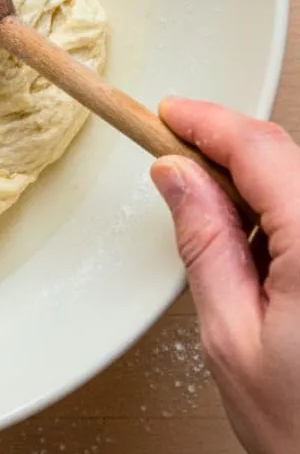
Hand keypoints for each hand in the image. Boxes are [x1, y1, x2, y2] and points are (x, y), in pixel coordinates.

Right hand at [151, 99, 299, 453]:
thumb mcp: (230, 339)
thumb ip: (204, 244)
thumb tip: (177, 176)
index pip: (260, 150)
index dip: (207, 122)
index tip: (168, 115)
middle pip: (285, 157)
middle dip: (225, 148)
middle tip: (174, 159)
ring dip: (254, 183)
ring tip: (213, 216)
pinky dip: (281, 211)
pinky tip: (259, 244)